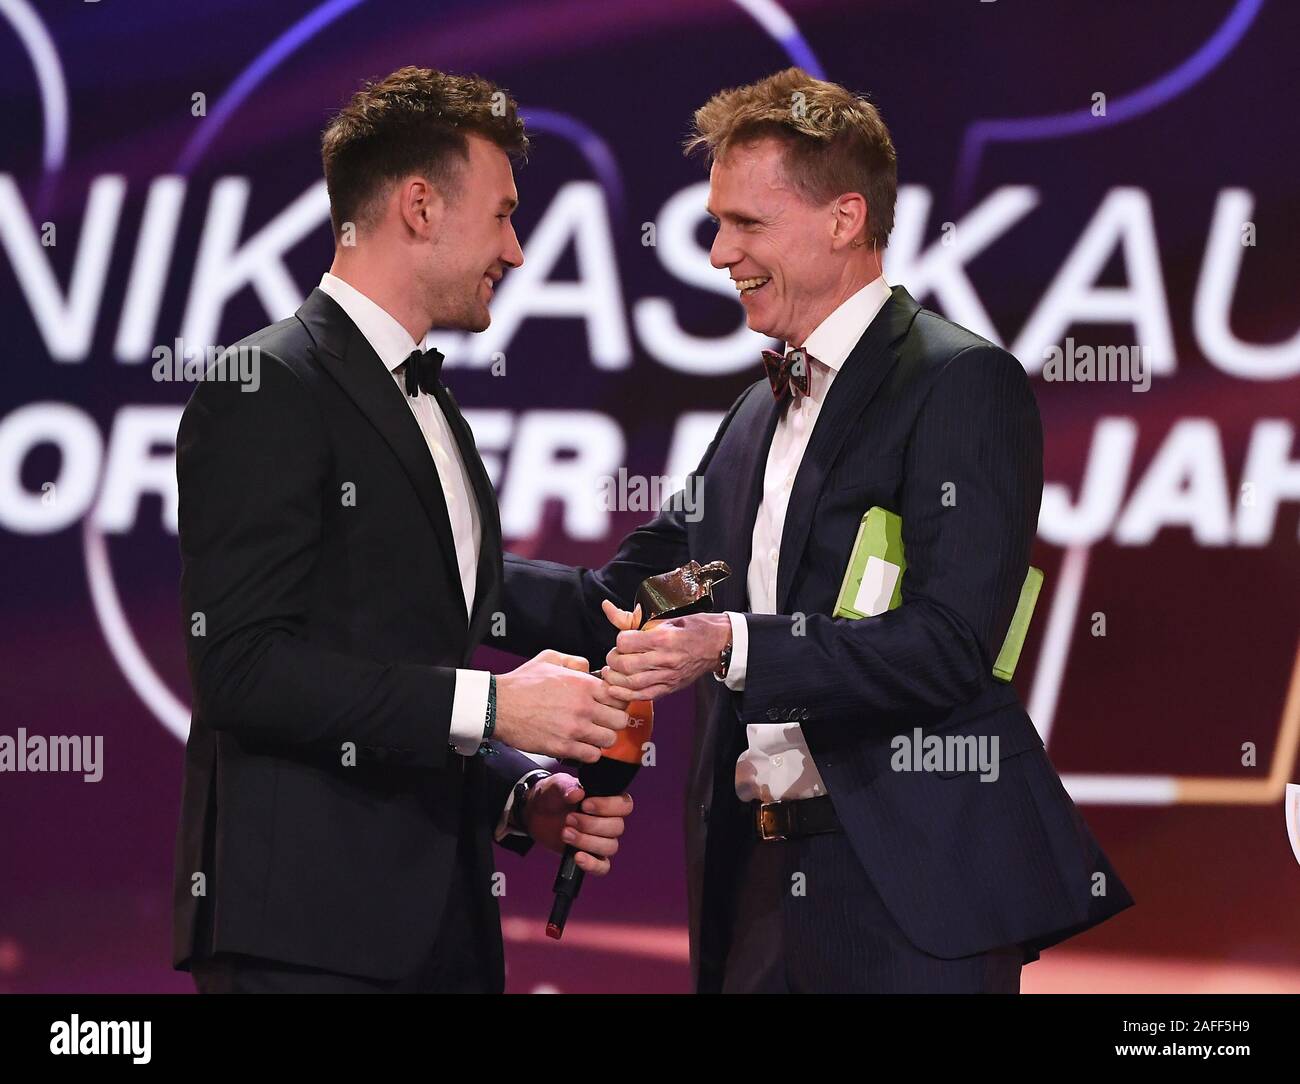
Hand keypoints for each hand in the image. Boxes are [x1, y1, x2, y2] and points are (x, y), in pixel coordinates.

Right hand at [495, 650, 627, 761]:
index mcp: (583, 684)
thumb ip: (575, 661)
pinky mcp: (563, 747)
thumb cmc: (521, 682)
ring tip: (591, 734)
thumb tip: (589, 668)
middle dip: (613, 720)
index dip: (616, 701)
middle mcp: (583, 707)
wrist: (498, 705)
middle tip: (602, 721)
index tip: (608, 704)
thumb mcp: (549, 658)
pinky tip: (580, 745)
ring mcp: (574, 729)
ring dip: (602, 738)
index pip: (619, 696)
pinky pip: (592, 755)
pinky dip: (589, 752)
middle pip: (620, 720)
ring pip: (609, 740)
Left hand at [521, 773, 632, 875]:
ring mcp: (601, 840)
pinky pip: (602, 867)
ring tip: (565, 833)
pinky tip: (577, 857)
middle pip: (617, 828)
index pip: (625, 805)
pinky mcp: (591, 857)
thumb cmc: (551, 796)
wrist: (536, 814)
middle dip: (591, 824)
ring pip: (610, 847)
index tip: (585, 805)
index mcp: (607, 800)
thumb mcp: (555, 786)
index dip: (608, 807)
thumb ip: (566, 787)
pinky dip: (592, 864)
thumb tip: (578, 793)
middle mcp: (609, 821)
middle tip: (569, 819)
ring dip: (587, 841)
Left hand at [600, 610, 731, 702]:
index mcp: (664, 639)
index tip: (622, 639)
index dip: (620, 640)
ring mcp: (668, 676)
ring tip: (610, 672)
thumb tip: (620, 619)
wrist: (720, 645)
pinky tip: (615, 690)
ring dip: (616, 679)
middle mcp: (665, 659)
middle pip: (626, 664)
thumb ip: (646, 624)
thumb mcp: (671, 618)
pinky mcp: (670, 687)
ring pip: (632, 683)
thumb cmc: (698, 628)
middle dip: (613, 660)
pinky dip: (626, 695)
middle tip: (613, 655)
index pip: (627, 642)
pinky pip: (644, 695)